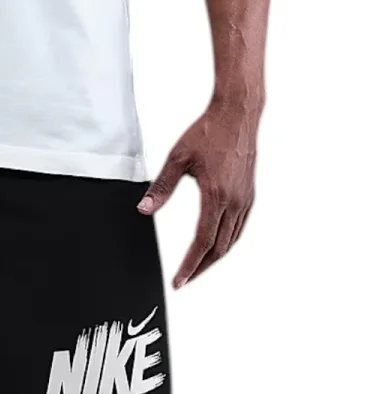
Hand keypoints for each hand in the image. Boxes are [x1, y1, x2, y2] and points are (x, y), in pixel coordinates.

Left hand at [138, 100, 258, 288]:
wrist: (238, 113)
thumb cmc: (209, 131)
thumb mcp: (177, 158)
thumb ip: (160, 188)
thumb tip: (144, 210)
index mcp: (216, 196)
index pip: (202, 243)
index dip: (189, 266)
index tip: (179, 281)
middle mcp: (235, 201)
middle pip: (218, 249)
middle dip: (200, 268)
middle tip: (185, 281)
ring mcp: (245, 198)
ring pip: (231, 241)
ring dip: (214, 259)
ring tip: (198, 268)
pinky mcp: (249, 193)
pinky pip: (239, 228)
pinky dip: (227, 243)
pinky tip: (217, 246)